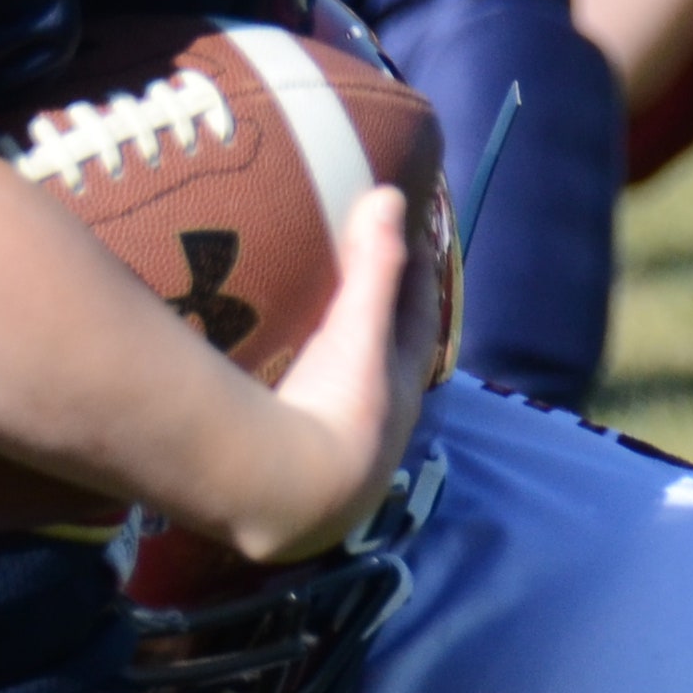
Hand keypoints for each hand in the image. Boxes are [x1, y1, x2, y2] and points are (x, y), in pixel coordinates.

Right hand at [231, 187, 439, 561]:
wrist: (290, 496)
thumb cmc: (336, 406)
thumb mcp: (358, 330)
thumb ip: (374, 264)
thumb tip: (391, 195)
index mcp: (402, 387)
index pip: (421, 323)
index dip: (417, 282)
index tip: (409, 243)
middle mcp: (382, 424)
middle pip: (388, 363)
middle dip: (377, 327)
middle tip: (356, 285)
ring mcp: (343, 456)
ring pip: (350, 399)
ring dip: (338, 367)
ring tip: (310, 333)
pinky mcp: (302, 476)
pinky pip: (308, 422)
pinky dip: (300, 398)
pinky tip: (271, 391)